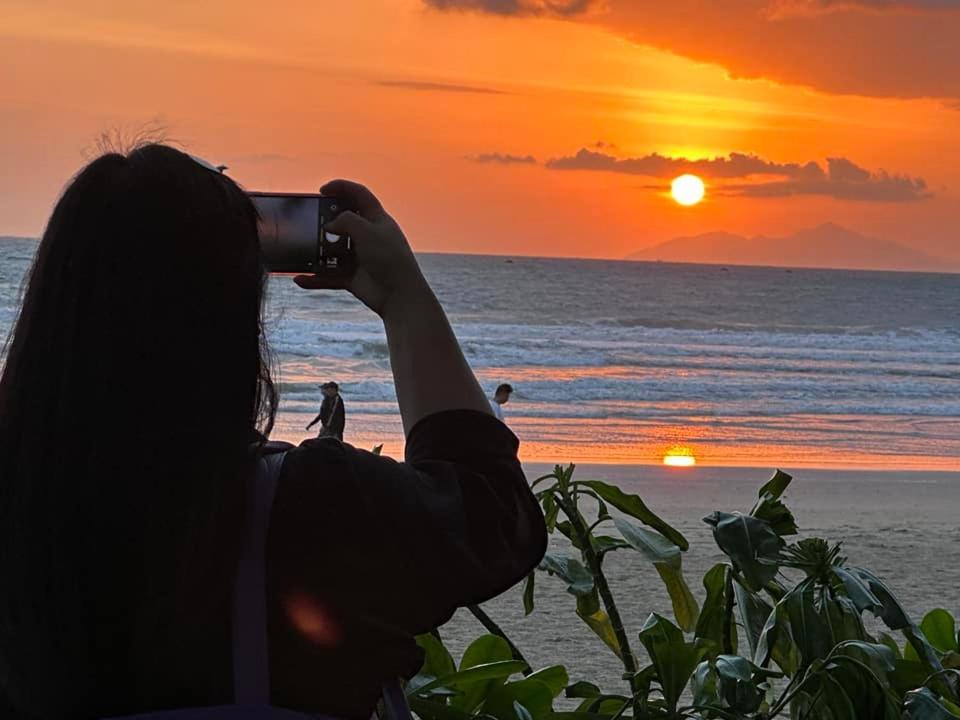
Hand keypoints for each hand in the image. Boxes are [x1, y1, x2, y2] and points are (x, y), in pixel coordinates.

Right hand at [294, 180, 430, 316]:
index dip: (342, 188)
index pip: (360, 195)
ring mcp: (359, 257)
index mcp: (377, 220)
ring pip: (332, 251)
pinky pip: (329, 277)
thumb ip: (346, 220)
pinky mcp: (352, 277)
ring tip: (302, 250)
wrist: (399, 295)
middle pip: (343, 222)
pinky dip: (315, 279)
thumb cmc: (389, 258)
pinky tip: (299, 279)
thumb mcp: (367, 230)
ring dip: (316, 251)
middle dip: (325, 220)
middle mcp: (368, 237)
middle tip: (310, 220)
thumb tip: (329, 226)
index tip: (322, 190)